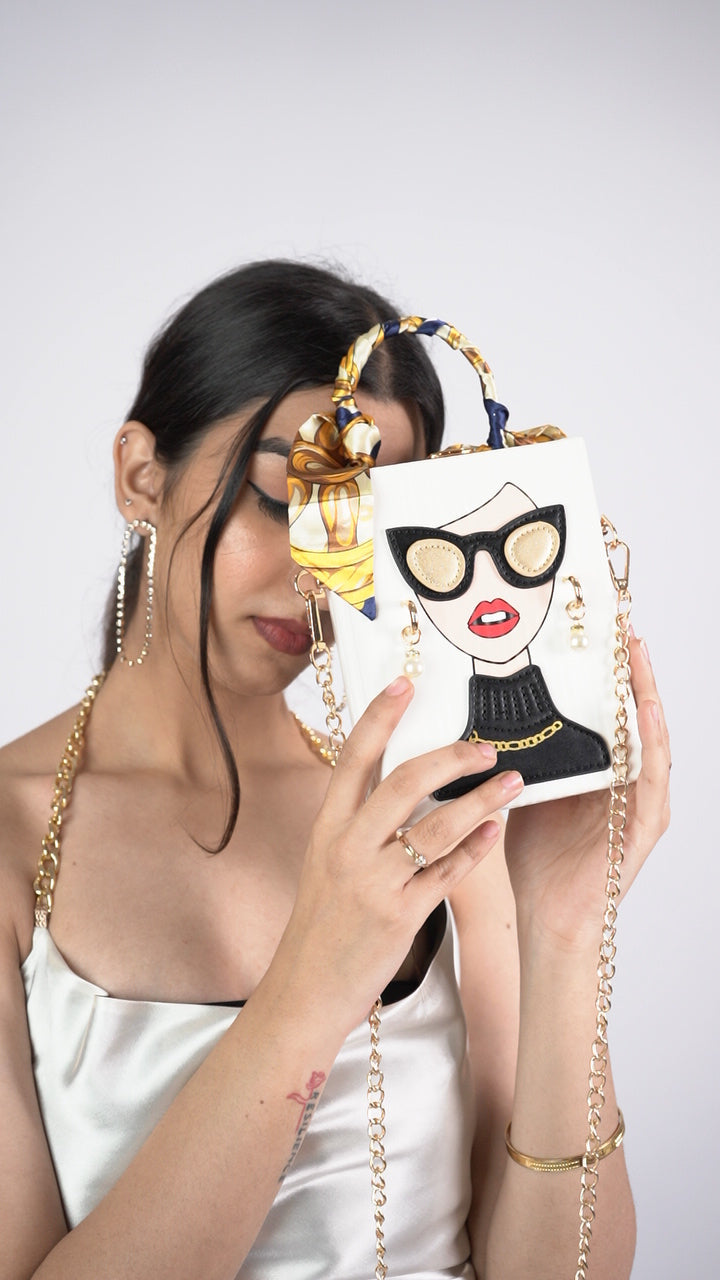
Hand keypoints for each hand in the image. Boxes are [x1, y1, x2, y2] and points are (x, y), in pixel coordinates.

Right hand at [275, 676, 520, 1033]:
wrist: (306, 987)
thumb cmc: (323, 921)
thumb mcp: (328, 861)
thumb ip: (360, 823)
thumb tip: (402, 783)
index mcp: (327, 827)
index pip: (354, 758)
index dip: (380, 716)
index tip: (405, 684)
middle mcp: (347, 847)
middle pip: (403, 783)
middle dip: (450, 758)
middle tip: (485, 746)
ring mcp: (373, 882)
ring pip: (435, 828)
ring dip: (480, 801)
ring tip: (512, 782)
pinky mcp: (400, 916)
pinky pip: (447, 874)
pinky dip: (476, 849)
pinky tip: (496, 831)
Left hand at [503, 633, 670, 951]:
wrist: (546, 915)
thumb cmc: (536, 857)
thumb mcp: (523, 789)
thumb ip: (520, 754)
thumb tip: (483, 712)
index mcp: (599, 770)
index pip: (609, 710)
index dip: (608, 671)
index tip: (599, 630)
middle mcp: (626, 781)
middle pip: (636, 715)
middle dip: (633, 670)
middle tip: (624, 625)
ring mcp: (641, 802)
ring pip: (652, 737)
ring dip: (647, 694)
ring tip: (638, 655)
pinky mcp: (645, 825)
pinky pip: (654, 777)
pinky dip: (653, 742)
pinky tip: (647, 712)